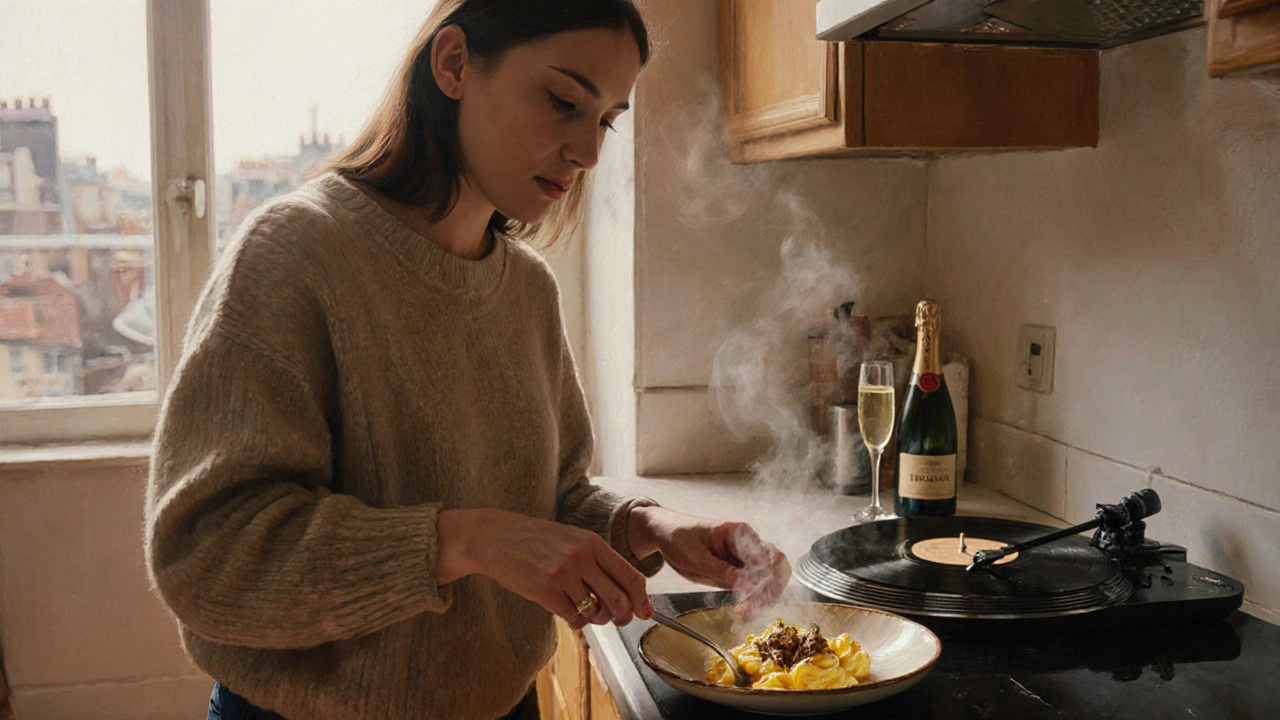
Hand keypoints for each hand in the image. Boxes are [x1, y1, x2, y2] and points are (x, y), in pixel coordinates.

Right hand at [436, 508, 654, 629]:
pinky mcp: (544, 591)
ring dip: (595, 618)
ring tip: (585, 609)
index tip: (645, 613)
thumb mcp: (574, 540)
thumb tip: (627, 593)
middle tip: (616, 619)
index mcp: (593, 543)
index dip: (642, 600)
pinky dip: (575, 620)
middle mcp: (581, 558)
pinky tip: (567, 610)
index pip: (631, 576)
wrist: (496, 537)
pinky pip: (573, 617)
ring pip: (596, 612)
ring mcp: (563, 575)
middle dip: (622, 616)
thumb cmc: (538, 540)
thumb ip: (599, 562)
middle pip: (619, 600)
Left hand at [630, 507, 789, 616]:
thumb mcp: (696, 557)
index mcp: (739, 533)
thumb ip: (722, 571)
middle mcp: (747, 543)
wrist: (665, 534)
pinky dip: (752, 598)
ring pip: (767, 578)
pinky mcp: (737, 570)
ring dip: (762, 597)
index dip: (766, 578)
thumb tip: (747, 584)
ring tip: (744, 613)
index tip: (753, 596)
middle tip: (753, 608)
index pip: (767, 556)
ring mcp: (743, 557)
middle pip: (774, 566)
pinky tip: (742, 609)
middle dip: (770, 589)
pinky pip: (753, 585)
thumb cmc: (678, 537)